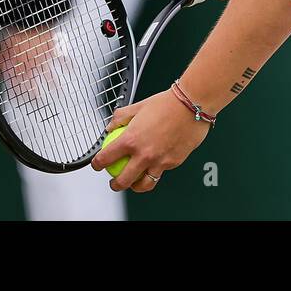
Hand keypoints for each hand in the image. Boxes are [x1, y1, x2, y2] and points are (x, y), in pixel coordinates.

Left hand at [90, 89, 211, 192]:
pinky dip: (155, 171)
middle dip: (115, 184)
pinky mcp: (173, 163)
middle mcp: (144, 154)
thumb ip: (121, 117)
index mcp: (131, 139)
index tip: (97, 164)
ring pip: (143, 185)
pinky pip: (161, 172)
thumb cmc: (168, 103)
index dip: (97, 164)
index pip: (106, 158)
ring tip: (134, 183)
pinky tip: (154, 166)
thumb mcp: (138, 106)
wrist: (192, 105)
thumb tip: (110, 127)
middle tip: (114, 182)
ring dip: (135, 186)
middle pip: (122, 180)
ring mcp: (159, 161)